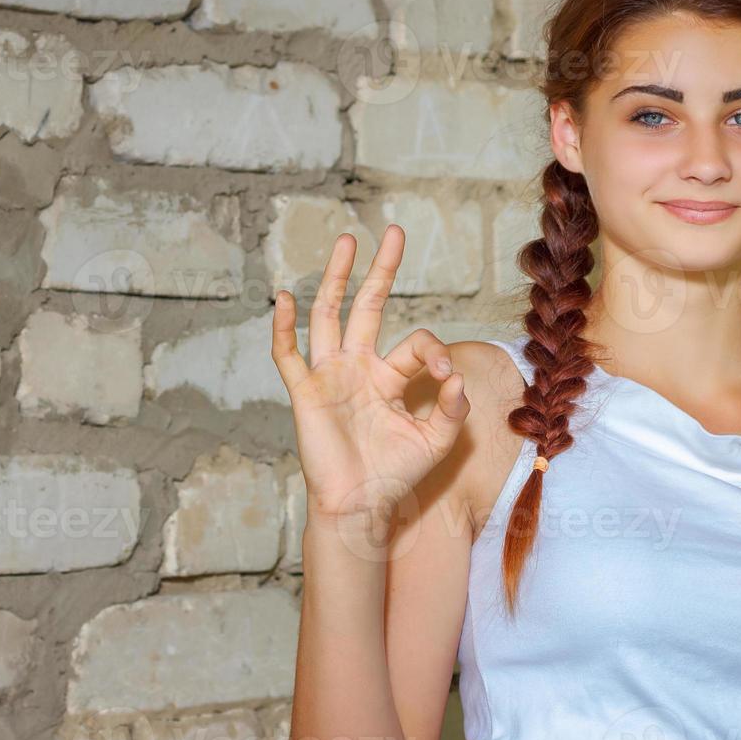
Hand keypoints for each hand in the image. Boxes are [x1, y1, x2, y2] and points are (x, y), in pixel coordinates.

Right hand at [271, 224, 470, 525]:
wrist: (360, 507)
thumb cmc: (396, 476)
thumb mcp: (437, 442)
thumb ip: (453, 409)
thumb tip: (456, 376)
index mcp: (390, 376)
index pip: (414, 342)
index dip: (433, 350)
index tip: (446, 373)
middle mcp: (359, 367)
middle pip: (367, 306)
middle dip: (380, 270)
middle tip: (392, 232)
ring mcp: (330, 376)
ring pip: (329, 316)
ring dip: (336, 279)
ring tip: (346, 242)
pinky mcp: (306, 393)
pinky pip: (289, 355)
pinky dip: (284, 327)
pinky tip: (284, 297)